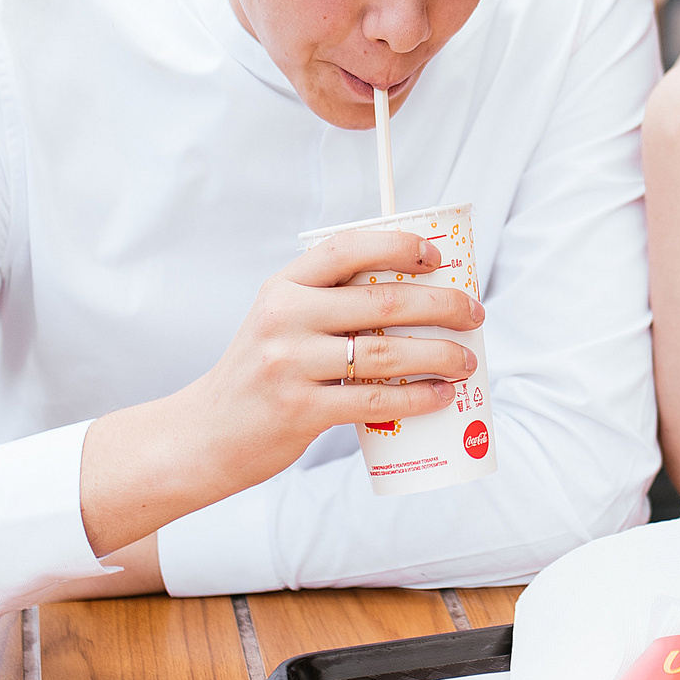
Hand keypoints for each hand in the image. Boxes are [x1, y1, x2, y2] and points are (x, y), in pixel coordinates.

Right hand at [79, 229, 481, 554]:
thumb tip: (416, 298)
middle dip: (441, 305)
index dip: (398, 245)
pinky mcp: (300, 409)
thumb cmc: (262, 374)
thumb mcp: (280, 323)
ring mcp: (290, 364)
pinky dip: (416, 396)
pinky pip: (374, 400)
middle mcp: (284, 317)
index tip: (437, 256)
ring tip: (467, 361)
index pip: (347, 248)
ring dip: (439, 355)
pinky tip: (439, 395)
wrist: (205, 434)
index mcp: (283, 285)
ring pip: (386, 351)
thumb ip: (329, 304)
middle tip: (474, 314)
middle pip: (381, 300)